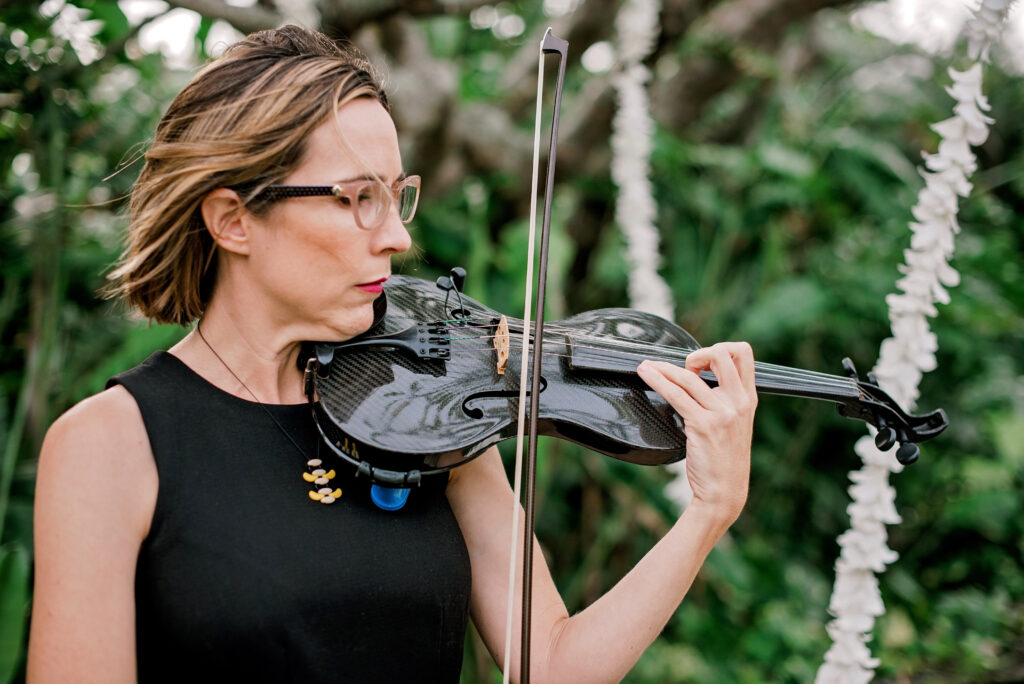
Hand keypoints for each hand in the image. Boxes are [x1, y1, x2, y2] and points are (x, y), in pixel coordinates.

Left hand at [636, 342, 756, 523]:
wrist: (725, 492)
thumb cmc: (724, 459)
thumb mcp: (734, 424)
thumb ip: (724, 400)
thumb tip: (696, 378)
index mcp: (748, 398)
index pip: (743, 354)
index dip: (720, 348)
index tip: (702, 364)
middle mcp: (738, 402)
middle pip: (720, 354)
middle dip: (697, 354)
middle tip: (682, 367)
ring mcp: (722, 413)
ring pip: (689, 377)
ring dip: (662, 368)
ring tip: (646, 367)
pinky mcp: (703, 425)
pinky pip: (676, 395)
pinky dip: (657, 381)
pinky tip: (646, 376)